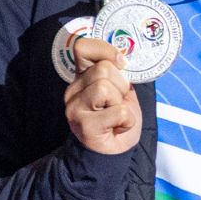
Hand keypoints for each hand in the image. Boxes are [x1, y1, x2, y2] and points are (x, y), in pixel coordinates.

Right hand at [63, 36, 141, 154]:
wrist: (112, 152)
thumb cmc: (117, 119)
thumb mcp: (121, 90)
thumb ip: (118, 73)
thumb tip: (123, 58)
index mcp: (82, 77)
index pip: (83, 47)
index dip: (105, 51)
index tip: (120, 63)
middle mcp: (73, 90)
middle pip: (103, 69)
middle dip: (121, 86)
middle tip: (118, 103)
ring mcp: (75, 108)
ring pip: (106, 88)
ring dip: (122, 103)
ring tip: (116, 116)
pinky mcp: (85, 126)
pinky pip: (119, 112)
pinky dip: (127, 121)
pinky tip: (118, 127)